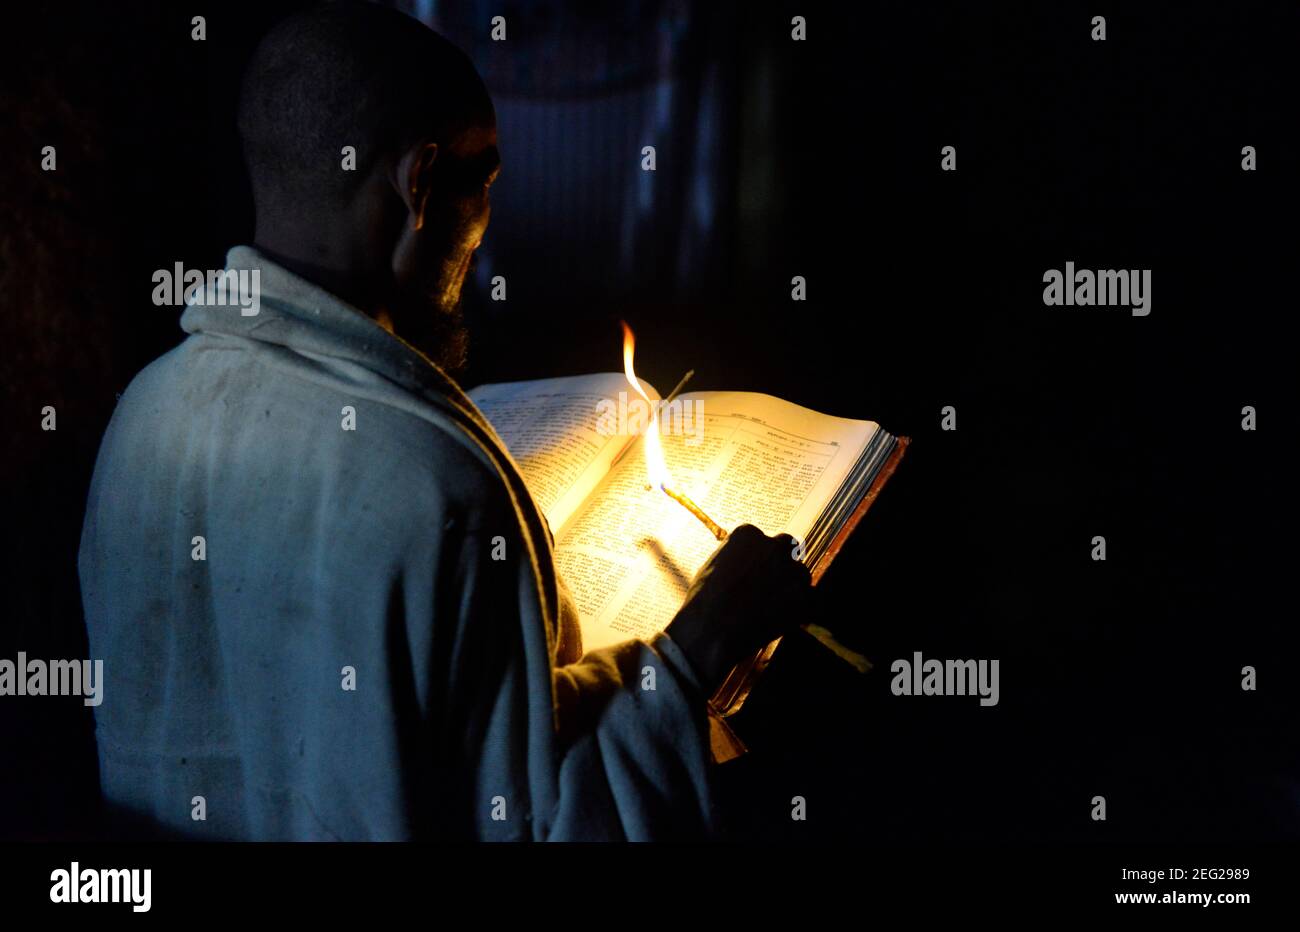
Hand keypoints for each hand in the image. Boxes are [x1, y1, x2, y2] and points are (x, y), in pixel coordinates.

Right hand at [665, 524, 811, 689]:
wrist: (711, 632)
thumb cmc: (704, 602)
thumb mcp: (713, 566)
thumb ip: (737, 557)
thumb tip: (748, 562)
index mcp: (749, 534)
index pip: (764, 539)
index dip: (761, 558)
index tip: (755, 573)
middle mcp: (774, 546)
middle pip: (788, 547)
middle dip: (782, 564)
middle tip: (771, 586)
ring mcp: (792, 570)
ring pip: (801, 574)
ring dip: (792, 588)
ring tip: (770, 610)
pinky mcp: (805, 596)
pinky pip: (811, 600)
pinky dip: (801, 610)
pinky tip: (780, 621)